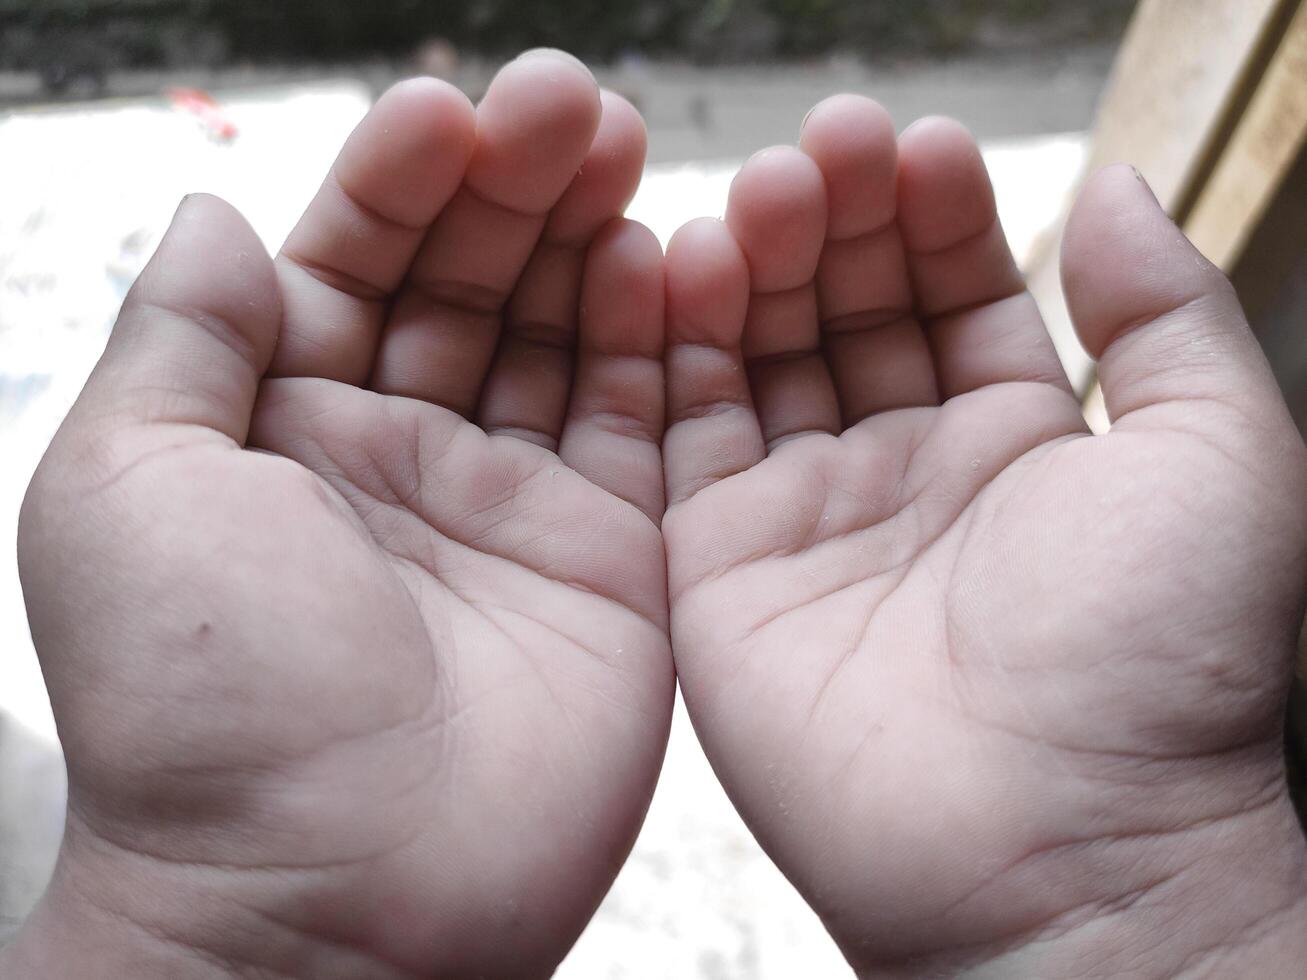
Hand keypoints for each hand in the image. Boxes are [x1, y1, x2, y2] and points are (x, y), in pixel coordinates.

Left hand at [8, 52, 671, 977]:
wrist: (330, 906)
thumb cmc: (204, 715)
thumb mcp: (127, 494)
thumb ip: (178, 342)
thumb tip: (216, 215)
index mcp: (284, 435)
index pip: (351, 267)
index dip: (397, 183)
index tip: (445, 114)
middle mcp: (402, 460)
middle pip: (471, 284)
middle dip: (512, 185)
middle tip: (563, 103)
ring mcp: (511, 508)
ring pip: (562, 337)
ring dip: (589, 237)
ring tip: (614, 148)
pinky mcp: (606, 562)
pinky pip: (640, 427)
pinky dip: (657, 342)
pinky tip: (664, 261)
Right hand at [662, 96, 1306, 976]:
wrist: (1055, 855)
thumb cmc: (1159, 673)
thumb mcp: (1221, 459)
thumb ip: (1163, 311)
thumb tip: (1109, 187)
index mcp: (1019, 446)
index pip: (957, 293)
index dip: (936, 214)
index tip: (918, 145)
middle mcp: (906, 475)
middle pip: (848, 311)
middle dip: (838, 221)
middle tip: (825, 147)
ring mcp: (806, 519)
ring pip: (760, 359)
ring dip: (756, 264)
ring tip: (767, 187)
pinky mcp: (718, 569)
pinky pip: (684, 436)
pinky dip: (676, 349)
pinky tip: (687, 267)